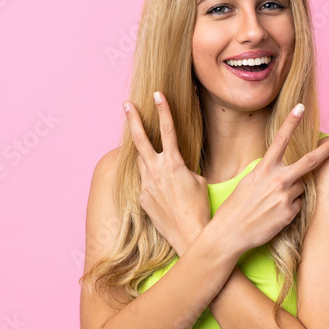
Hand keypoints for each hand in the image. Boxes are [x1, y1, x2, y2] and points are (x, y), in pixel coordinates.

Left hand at [124, 91, 210, 256]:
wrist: (189, 234)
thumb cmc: (200, 207)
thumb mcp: (199, 181)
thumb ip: (184, 168)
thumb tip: (176, 167)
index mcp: (174, 163)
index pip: (168, 130)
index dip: (163, 110)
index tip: (157, 94)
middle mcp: (156, 171)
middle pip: (140, 140)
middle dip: (133, 120)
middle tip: (127, 104)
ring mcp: (146, 185)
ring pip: (141, 161)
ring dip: (144, 153)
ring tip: (150, 152)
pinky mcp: (143, 198)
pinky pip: (144, 182)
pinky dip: (151, 180)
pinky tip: (163, 191)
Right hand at [211, 104, 328, 255]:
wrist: (230, 233)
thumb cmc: (235, 208)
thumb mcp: (247, 183)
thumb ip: (267, 173)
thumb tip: (283, 171)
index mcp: (264, 169)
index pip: (280, 140)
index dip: (291, 122)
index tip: (301, 107)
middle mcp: (277, 180)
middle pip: (310, 162)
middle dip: (328, 150)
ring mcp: (285, 197)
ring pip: (301, 187)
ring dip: (292, 192)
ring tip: (271, 203)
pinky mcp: (289, 214)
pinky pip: (297, 205)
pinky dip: (289, 209)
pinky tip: (273, 215)